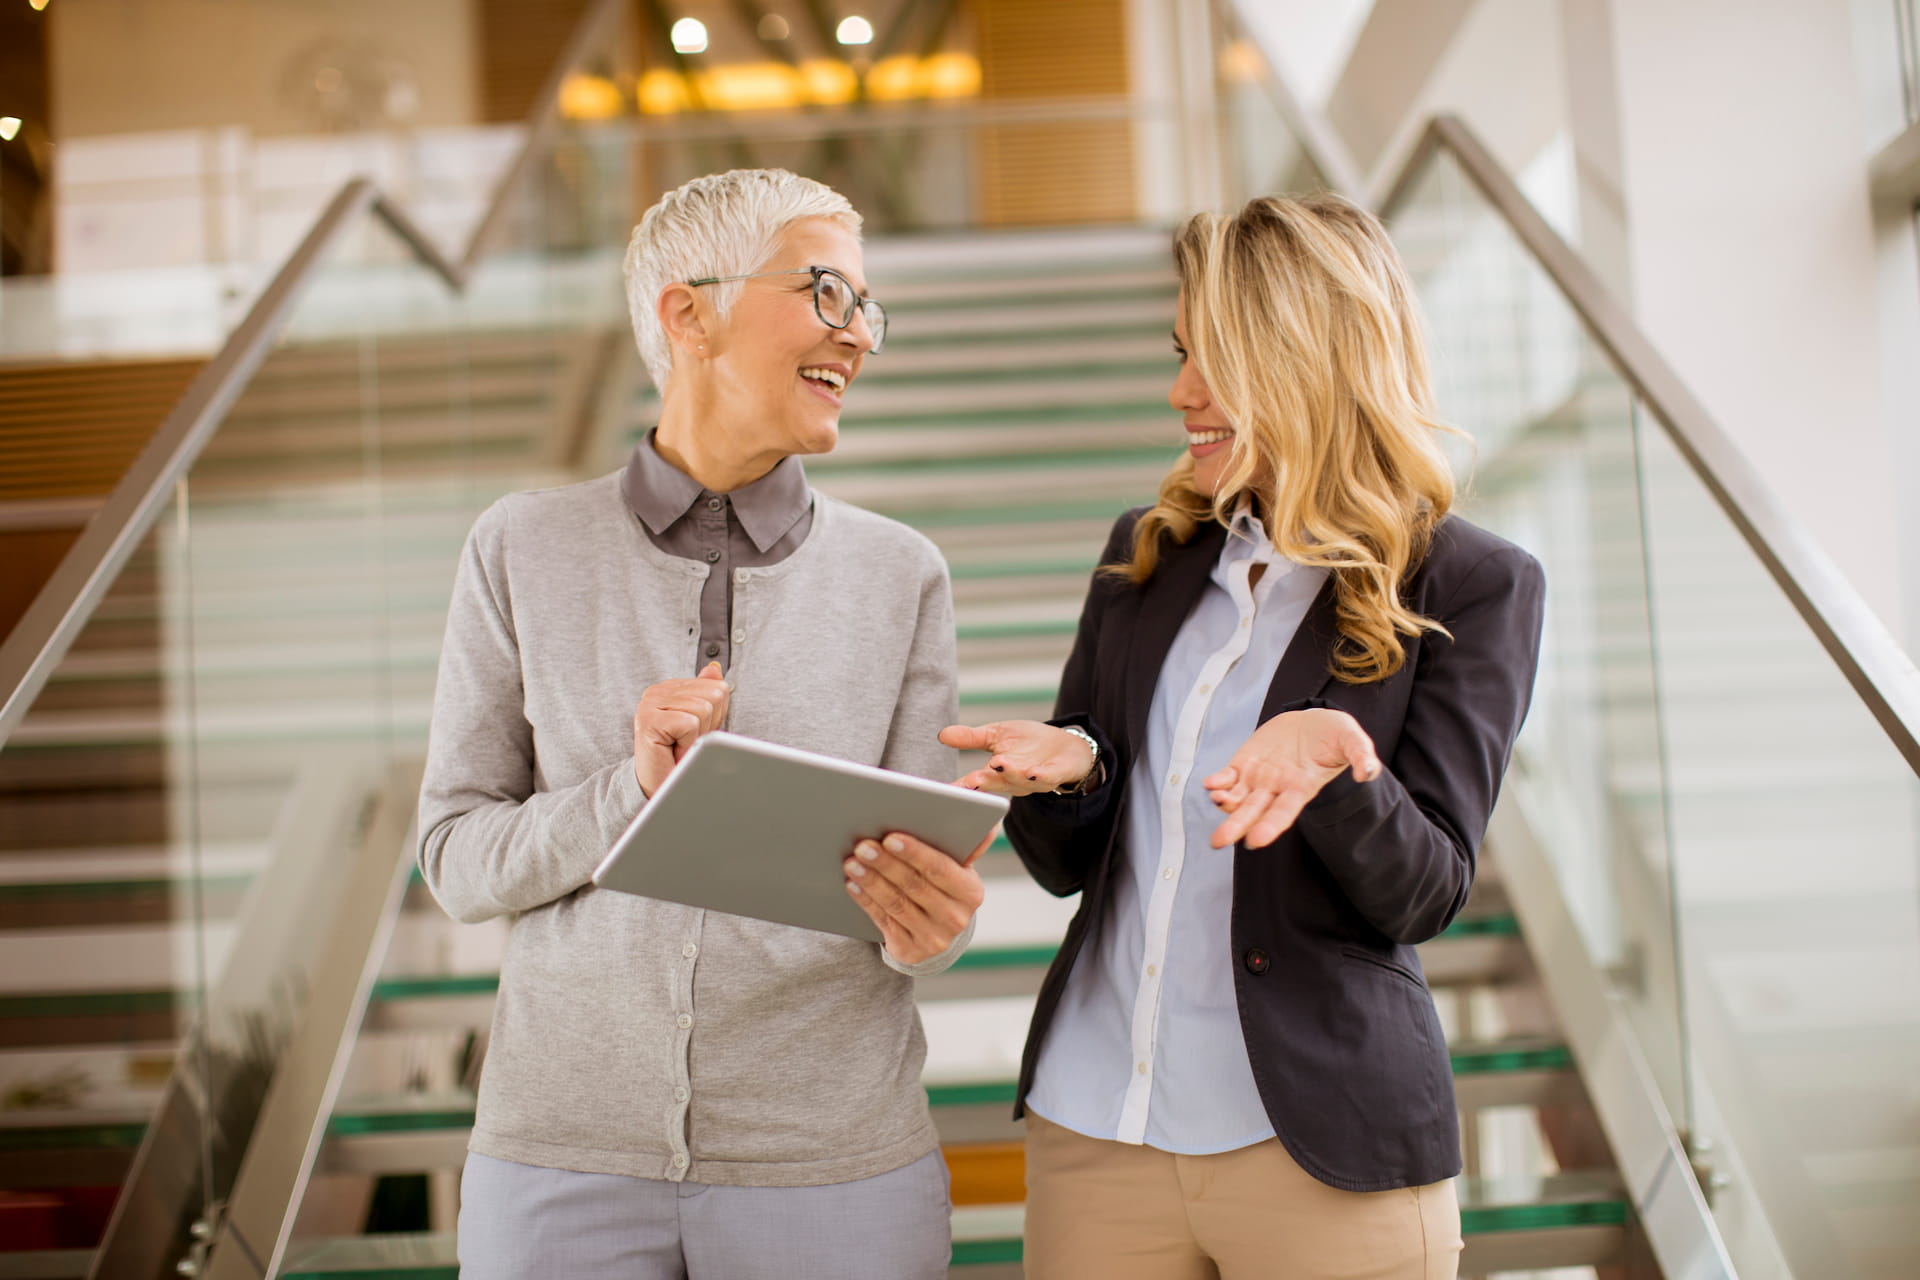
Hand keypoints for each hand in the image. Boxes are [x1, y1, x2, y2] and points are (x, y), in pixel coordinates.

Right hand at [632, 661, 730, 795]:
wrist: (660, 789)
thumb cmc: (679, 757)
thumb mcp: (701, 724)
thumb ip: (706, 694)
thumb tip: (714, 669)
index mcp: (670, 689)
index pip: (718, 687)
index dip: (717, 717)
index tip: (695, 734)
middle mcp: (657, 692)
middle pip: (714, 695)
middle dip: (709, 726)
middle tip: (687, 743)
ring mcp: (650, 704)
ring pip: (704, 709)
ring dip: (697, 738)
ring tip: (679, 748)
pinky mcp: (648, 720)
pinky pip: (689, 723)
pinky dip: (687, 744)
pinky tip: (672, 751)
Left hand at [843, 828, 991, 964]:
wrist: (937, 929)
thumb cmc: (942, 884)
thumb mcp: (957, 866)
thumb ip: (964, 842)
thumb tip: (979, 815)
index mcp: (970, 891)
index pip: (940, 868)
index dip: (914, 853)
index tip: (890, 837)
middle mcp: (956, 917)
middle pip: (914, 885)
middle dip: (886, 863)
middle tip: (863, 846)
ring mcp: (934, 938)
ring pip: (896, 904)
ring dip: (871, 881)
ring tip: (852, 863)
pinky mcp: (912, 952)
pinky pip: (884, 922)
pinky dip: (866, 901)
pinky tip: (853, 885)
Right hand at [940, 721, 1095, 795]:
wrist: (1066, 748)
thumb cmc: (1028, 743)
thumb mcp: (996, 735)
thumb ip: (971, 738)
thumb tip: (942, 734)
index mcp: (995, 773)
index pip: (974, 782)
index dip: (962, 787)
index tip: (947, 791)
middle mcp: (1012, 780)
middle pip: (995, 784)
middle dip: (983, 784)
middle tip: (970, 781)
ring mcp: (1034, 780)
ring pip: (1020, 781)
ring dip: (1010, 774)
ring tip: (999, 764)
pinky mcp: (1055, 774)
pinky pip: (1047, 778)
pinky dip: (1039, 776)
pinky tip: (1032, 773)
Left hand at [1204, 708, 1380, 848]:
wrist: (1312, 721)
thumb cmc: (1334, 735)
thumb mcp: (1352, 739)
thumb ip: (1361, 756)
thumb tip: (1369, 773)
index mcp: (1301, 788)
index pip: (1283, 813)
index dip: (1269, 826)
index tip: (1255, 841)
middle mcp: (1277, 788)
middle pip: (1253, 812)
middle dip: (1235, 827)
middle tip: (1218, 842)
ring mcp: (1259, 777)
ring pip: (1237, 798)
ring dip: (1224, 804)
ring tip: (1217, 800)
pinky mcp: (1245, 763)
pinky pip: (1228, 776)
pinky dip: (1218, 781)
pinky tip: (1211, 784)